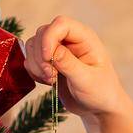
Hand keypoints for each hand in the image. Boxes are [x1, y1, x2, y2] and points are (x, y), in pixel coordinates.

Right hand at [24, 15, 132, 132]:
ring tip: (50, 80)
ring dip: (36, 64)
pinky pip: (31, 58)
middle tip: (50, 75)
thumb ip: (69, 64)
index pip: (61, 24)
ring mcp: (58, 50)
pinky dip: (33, 70)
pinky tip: (47, 82)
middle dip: (41, 55)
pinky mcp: (49, 62)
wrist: (98, 109)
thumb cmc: (101, 92)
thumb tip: (52, 50)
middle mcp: (70, 40)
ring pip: (34, 45)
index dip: (49, 38)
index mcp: (85, 38)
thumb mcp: (87, 80)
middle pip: (43, 33)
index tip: (48, 59)